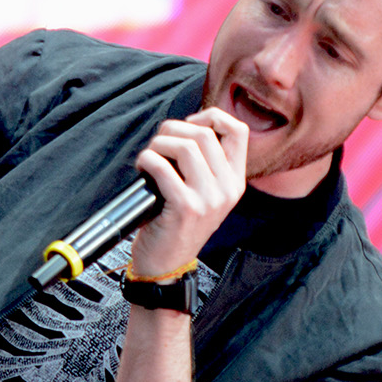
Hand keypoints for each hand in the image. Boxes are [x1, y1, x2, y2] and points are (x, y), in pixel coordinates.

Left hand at [131, 107, 247, 279]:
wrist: (165, 265)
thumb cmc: (176, 222)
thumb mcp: (204, 193)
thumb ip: (204, 162)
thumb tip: (187, 125)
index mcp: (235, 181)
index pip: (238, 131)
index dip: (211, 116)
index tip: (190, 124)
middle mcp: (227, 189)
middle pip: (205, 133)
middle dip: (173, 129)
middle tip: (159, 144)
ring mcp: (209, 199)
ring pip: (186, 145)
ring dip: (159, 144)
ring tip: (150, 157)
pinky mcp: (186, 208)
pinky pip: (162, 166)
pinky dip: (147, 160)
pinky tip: (143, 169)